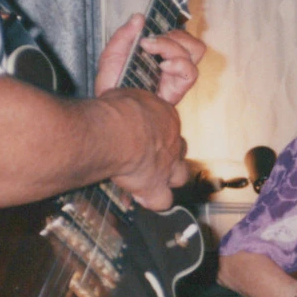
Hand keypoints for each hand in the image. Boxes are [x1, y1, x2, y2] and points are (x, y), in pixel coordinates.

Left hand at [96, 14, 205, 104]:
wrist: (113, 110)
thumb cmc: (113, 86)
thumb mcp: (112, 54)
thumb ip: (125, 34)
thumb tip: (139, 17)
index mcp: (158, 53)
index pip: (176, 33)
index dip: (172, 26)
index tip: (154, 21)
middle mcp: (171, 62)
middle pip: (190, 39)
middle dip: (173, 35)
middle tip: (149, 42)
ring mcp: (176, 75)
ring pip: (195, 50)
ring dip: (173, 47)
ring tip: (153, 52)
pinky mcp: (178, 89)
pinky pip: (191, 71)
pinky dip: (179, 64)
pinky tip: (163, 67)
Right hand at [99, 88, 188, 210]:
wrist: (115, 132)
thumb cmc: (116, 111)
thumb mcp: (122, 96)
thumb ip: (127, 103)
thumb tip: (118, 102)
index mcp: (166, 115)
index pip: (168, 123)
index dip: (157, 130)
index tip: (145, 131)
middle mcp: (172, 141)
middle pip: (179, 150)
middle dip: (169, 154)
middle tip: (152, 156)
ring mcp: (167, 165)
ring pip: (180, 176)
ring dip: (168, 179)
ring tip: (152, 179)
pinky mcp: (155, 186)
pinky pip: (162, 200)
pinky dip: (154, 201)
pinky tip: (143, 199)